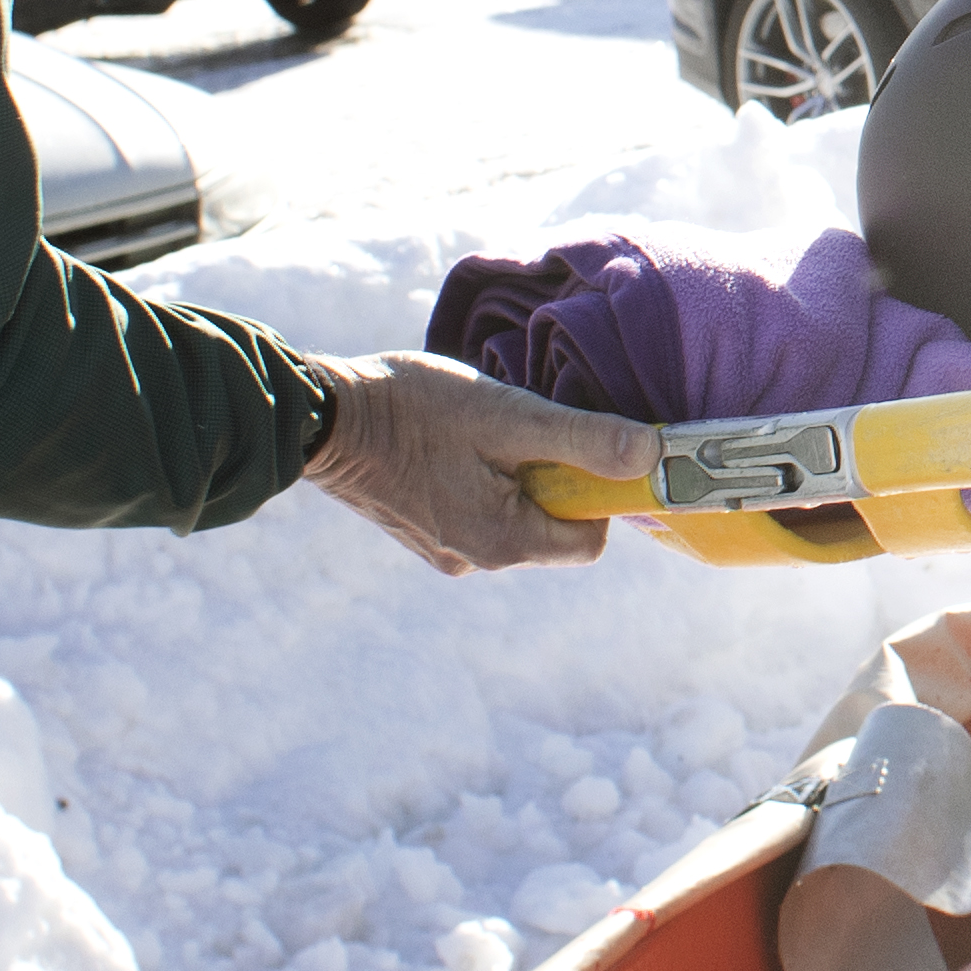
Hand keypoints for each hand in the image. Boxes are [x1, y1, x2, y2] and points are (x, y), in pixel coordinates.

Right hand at [304, 349, 652, 574]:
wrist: (319, 416)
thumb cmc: (413, 409)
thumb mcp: (508, 414)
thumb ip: (582, 438)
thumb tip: (651, 455)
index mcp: (504, 542)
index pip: (591, 538)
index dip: (600, 492)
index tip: (581, 443)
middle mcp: (477, 560)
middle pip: (553, 526)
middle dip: (553, 476)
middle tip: (520, 426)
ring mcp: (446, 550)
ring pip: (516, 514)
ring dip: (515, 473)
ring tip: (479, 430)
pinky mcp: (423, 532)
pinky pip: (479, 509)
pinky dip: (482, 478)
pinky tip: (454, 442)